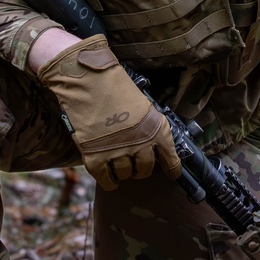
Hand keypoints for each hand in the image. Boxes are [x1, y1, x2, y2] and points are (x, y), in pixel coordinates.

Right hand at [35, 33, 181, 189]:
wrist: (87, 79)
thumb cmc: (114, 86)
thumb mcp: (142, 105)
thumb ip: (148, 126)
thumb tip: (152, 146)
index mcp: (156, 128)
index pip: (170, 158)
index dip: (172, 169)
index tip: (172, 173)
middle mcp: (141, 142)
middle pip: (145, 169)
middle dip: (141, 169)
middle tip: (135, 165)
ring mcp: (118, 151)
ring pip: (124, 174)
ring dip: (122, 172)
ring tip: (117, 164)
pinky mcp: (96, 157)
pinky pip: (105, 178)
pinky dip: (108, 181)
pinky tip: (108, 177)